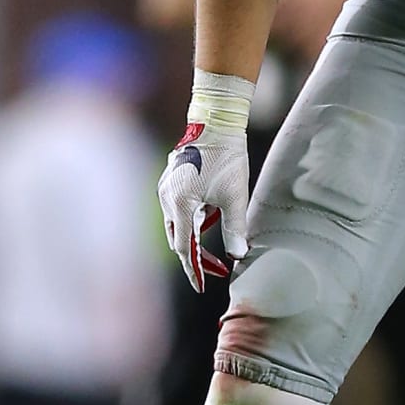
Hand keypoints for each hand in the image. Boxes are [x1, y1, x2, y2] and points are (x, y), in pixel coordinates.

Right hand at [158, 121, 249, 291]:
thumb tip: (238, 255)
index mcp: (180, 204)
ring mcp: (166, 187)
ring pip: (178, 223)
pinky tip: (211, 217)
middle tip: (217, 269)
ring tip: (216, 248)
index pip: (185, 248)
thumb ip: (235, 228)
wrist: (216, 119)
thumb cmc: (226, 156)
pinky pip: (179, 208)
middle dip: (197, 256)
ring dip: (195, 237)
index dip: (194, 270)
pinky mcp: (171, 179)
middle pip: (179, 238)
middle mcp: (166, 198)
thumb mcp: (235, 195)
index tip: (202, 286)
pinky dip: (193, 219)